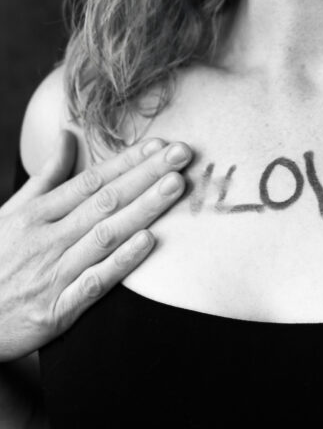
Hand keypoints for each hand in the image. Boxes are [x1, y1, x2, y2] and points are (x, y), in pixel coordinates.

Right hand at [0, 130, 191, 360]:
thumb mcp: (12, 212)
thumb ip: (46, 176)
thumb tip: (68, 135)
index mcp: (37, 214)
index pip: (91, 180)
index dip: (127, 161)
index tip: (159, 144)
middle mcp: (47, 239)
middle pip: (105, 201)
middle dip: (146, 175)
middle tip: (182, 154)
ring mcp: (53, 274)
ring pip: (105, 235)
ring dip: (143, 209)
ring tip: (175, 186)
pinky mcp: (56, 310)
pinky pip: (94, 283)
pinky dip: (121, 262)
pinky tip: (148, 242)